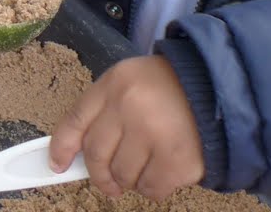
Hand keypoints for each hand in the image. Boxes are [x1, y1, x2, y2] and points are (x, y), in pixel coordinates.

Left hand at [50, 55, 205, 198]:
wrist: (214, 91)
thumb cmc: (164, 88)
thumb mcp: (126, 83)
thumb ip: (103, 111)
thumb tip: (78, 152)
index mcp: (112, 85)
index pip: (75, 120)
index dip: (62, 147)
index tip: (56, 165)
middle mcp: (129, 108)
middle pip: (97, 155)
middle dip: (99, 175)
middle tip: (107, 183)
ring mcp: (153, 135)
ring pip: (122, 176)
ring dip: (127, 180)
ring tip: (142, 168)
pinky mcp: (178, 161)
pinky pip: (151, 189)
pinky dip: (150, 188)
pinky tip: (159, 174)